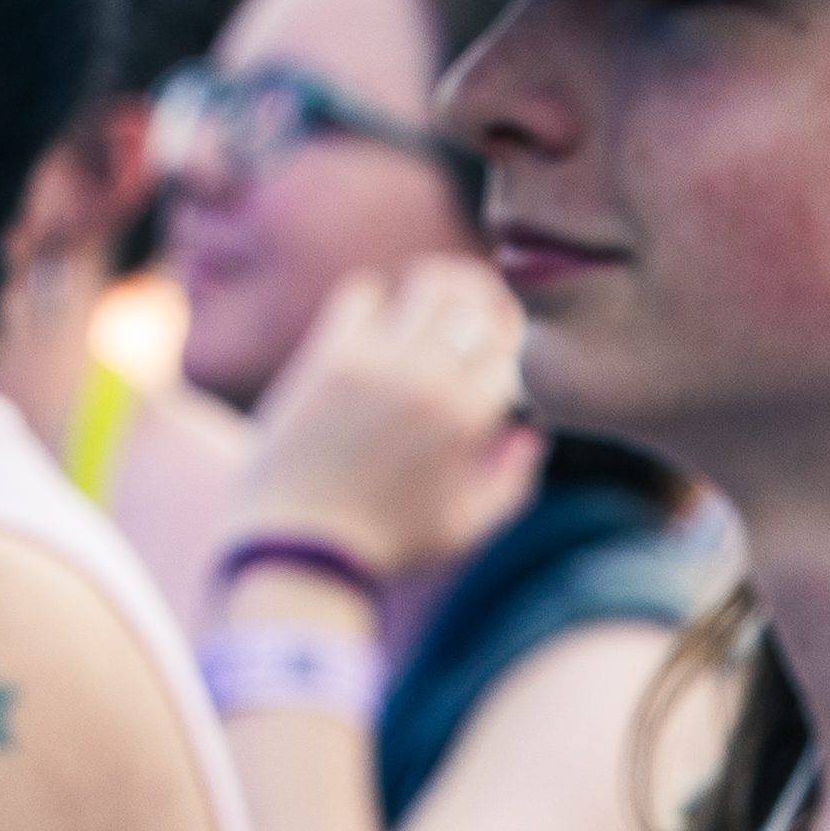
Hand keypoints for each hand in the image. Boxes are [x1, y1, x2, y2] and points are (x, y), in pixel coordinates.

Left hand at [225, 259, 543, 587]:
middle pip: (478, 300)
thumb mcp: (466, 529)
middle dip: (486, 301)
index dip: (515, 340)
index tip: (504, 349)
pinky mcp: (330, 356)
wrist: (298, 546)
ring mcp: (377, 363)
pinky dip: (377, 300)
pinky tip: (376, 325)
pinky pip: (365, 293)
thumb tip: (531, 432)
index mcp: (468, 421)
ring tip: (434, 302)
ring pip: (429, 284)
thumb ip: (512, 482)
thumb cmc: (387, 546)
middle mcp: (428, 381)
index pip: (513, 346)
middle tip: (477, 310)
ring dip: (438, 288)